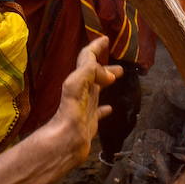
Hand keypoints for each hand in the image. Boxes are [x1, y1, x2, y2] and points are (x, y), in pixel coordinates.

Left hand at [48, 37, 122, 162]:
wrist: (64, 144)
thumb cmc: (69, 114)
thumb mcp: (76, 85)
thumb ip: (90, 71)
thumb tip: (110, 73)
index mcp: (78, 81)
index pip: (87, 59)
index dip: (96, 48)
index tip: (106, 39)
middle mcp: (81, 92)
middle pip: (94, 74)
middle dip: (106, 67)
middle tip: (120, 65)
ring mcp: (86, 107)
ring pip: (98, 90)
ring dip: (107, 82)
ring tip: (119, 78)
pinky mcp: (90, 122)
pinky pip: (99, 111)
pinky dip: (105, 107)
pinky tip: (111, 108)